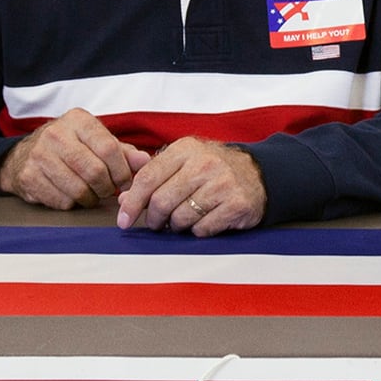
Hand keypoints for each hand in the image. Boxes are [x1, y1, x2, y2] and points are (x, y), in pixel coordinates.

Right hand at [0, 110, 145, 209]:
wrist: (23, 155)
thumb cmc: (68, 147)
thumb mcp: (94, 141)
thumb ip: (122, 151)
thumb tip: (144, 161)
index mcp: (78, 120)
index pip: (109, 148)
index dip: (122, 171)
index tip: (125, 182)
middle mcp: (56, 134)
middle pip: (95, 172)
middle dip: (107, 188)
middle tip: (108, 192)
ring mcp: (39, 155)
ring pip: (79, 189)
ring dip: (91, 199)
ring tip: (92, 194)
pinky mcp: (28, 176)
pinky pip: (62, 201)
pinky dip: (73, 204)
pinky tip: (72, 196)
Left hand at [117, 138, 267, 235]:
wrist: (258, 173)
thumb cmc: (212, 170)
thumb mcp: (183, 163)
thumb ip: (153, 177)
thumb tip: (123, 200)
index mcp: (185, 149)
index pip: (147, 179)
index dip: (131, 203)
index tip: (124, 220)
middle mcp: (204, 164)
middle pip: (161, 201)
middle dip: (154, 219)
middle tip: (157, 224)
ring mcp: (222, 183)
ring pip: (181, 218)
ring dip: (177, 226)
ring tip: (182, 221)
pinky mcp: (237, 204)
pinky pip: (202, 229)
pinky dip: (197, 231)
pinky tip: (203, 222)